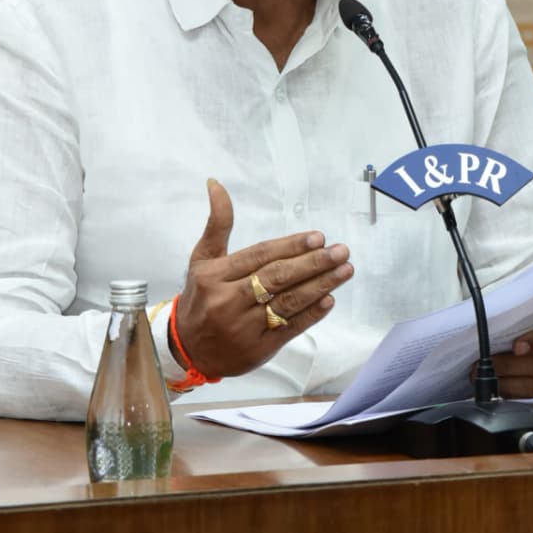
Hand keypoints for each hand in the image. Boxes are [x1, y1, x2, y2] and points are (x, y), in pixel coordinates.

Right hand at [174, 179, 354, 378]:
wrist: (188, 349)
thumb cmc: (201, 296)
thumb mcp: (202, 258)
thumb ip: (217, 222)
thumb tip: (215, 183)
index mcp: (215, 276)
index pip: (260, 257)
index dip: (290, 246)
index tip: (318, 237)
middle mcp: (228, 301)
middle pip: (277, 278)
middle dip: (313, 263)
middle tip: (340, 251)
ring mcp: (243, 328)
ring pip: (288, 303)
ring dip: (320, 285)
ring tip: (344, 270)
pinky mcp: (257, 349)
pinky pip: (289, 329)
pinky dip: (311, 314)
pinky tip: (329, 299)